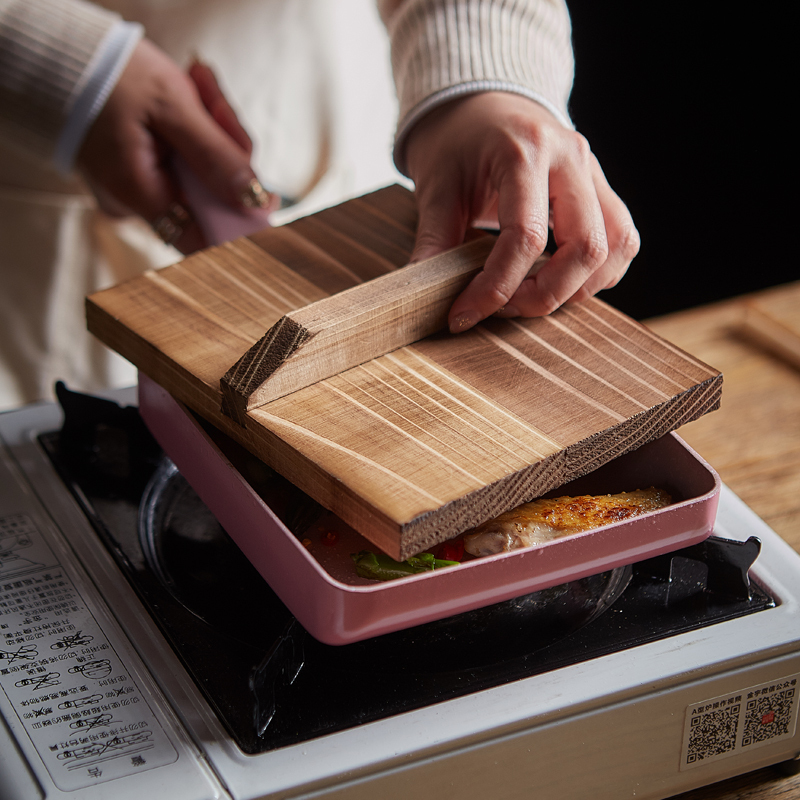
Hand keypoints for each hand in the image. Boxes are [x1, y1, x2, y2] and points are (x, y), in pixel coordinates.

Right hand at [77, 39, 271, 252]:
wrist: (60, 54)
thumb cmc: (110, 75)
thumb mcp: (172, 108)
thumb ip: (216, 157)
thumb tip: (253, 201)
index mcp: (142, 196)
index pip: (206, 239)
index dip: (242, 221)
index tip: (267, 195)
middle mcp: (139, 204)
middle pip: (211, 199)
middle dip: (226, 150)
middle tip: (214, 101)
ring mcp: (140, 191)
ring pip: (203, 177)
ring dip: (213, 130)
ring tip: (197, 83)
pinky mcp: (144, 175)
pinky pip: (185, 164)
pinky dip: (196, 132)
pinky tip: (189, 96)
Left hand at [404, 92, 639, 331]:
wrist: (479, 103)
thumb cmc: (456, 140)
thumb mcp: (435, 186)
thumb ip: (434, 240)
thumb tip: (422, 294)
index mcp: (525, 150)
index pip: (526, 237)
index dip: (496, 288)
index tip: (464, 315)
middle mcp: (571, 158)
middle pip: (586, 248)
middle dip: (544, 295)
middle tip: (501, 308)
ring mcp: (594, 172)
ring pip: (617, 247)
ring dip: (577, 287)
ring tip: (528, 295)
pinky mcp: (601, 189)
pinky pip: (621, 240)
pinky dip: (596, 273)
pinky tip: (556, 279)